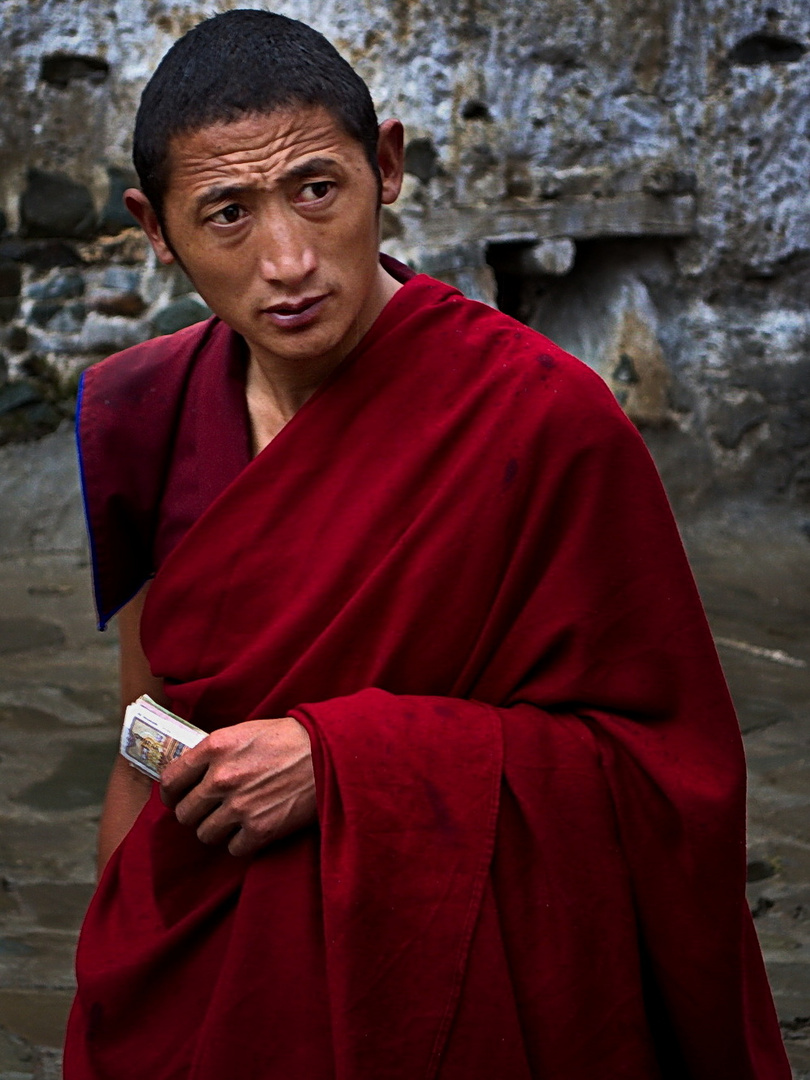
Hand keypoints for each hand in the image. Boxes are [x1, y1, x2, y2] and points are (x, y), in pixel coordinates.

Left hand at [160, 717, 316, 856]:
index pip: (169, 780)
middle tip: (211, 809)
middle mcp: (221, 777)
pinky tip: (254, 827)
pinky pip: (232, 848)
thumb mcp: (244, 731)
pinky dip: (241, 842)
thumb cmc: (288, 739)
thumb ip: (214, 752)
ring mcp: (239, 806)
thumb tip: (190, 773)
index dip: (170, 794)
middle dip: (196, 813)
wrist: (329, 753)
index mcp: (214, 747)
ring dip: (218, 829)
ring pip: (205, 834)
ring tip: (236, 818)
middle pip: (185, 813)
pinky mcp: (260, 829)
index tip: (177, 798)